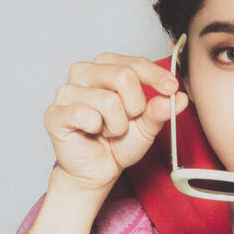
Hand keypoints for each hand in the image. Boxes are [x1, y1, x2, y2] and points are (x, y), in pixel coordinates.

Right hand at [44, 52, 188, 192]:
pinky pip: (85, 115)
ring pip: (108, 100)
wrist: (97, 170)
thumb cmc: (119, 142)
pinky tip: (92, 131)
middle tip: (130, 120)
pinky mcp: (55, 113)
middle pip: (123, 75)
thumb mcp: (147, 126)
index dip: (156, 76)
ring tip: (109, 130)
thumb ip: (160, 110)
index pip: (135, 63)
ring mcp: (66, 91)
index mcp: (106, 67)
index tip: (172, 88)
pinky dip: (96, 128)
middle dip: (136, 105)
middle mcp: (84, 72)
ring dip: (117, 124)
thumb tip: (179, 97)